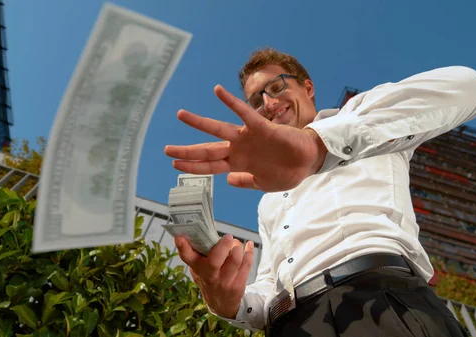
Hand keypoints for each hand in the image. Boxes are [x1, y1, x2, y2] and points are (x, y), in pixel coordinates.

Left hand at [164, 85, 327, 191]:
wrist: (309, 161)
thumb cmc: (288, 171)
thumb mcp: (264, 184)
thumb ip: (246, 182)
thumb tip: (228, 181)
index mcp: (239, 163)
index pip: (210, 165)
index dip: (193, 166)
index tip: (175, 165)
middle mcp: (239, 149)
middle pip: (207, 150)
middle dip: (187, 151)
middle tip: (166, 149)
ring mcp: (247, 138)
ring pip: (218, 129)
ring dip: (199, 123)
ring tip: (180, 115)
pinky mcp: (260, 128)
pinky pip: (243, 113)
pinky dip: (231, 102)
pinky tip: (218, 91)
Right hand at [175, 234, 253, 318]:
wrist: (222, 304)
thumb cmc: (209, 278)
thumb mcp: (199, 270)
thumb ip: (200, 255)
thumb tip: (201, 233)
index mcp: (197, 268)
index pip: (187, 258)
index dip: (183, 247)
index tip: (180, 237)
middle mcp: (210, 276)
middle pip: (215, 260)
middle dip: (223, 245)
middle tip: (228, 238)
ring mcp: (225, 281)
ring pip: (235, 260)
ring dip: (238, 247)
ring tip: (236, 244)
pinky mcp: (238, 284)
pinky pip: (247, 264)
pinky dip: (249, 251)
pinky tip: (248, 245)